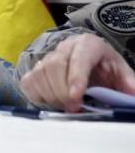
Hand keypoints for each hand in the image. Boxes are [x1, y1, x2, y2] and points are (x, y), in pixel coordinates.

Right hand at [20, 33, 134, 111]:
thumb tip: (132, 97)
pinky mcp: (35, 68)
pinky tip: (49, 102)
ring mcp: (47, 56)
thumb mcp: (122, 73)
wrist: (91, 62)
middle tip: (73, 108)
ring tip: (64, 106)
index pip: (79, 58)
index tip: (76, 97)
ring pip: (40, 74)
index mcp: (88, 44)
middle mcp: (65, 47)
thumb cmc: (106, 68)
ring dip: (50, 95)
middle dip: (62, 91)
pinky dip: (36, 94)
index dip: (76, 77)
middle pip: (54, 66)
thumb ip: (129, 84)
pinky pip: (28, 81)